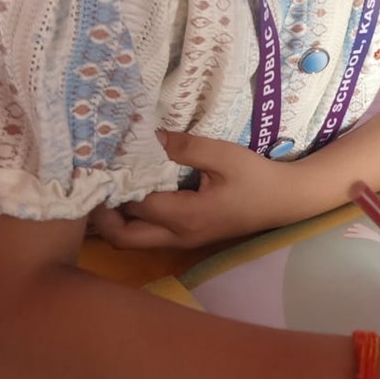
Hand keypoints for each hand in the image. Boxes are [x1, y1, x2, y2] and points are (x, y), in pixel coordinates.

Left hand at [91, 132, 300, 249]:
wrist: (284, 201)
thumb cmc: (257, 178)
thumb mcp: (224, 156)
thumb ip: (186, 147)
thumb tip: (149, 137)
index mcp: (185, 217)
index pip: (135, 204)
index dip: (115, 184)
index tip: (102, 160)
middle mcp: (177, 236)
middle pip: (122, 238)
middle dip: (101, 214)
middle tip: (95, 182)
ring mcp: (181, 241)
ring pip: (132, 240)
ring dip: (114, 218)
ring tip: (108, 186)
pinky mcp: (186, 238)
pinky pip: (147, 234)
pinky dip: (131, 218)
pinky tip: (131, 193)